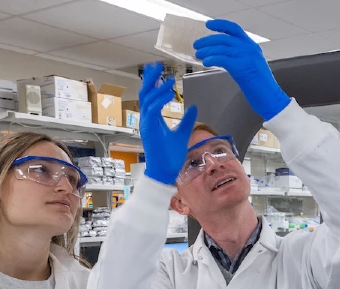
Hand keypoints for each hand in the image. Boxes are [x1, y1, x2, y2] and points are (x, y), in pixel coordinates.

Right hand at [138, 63, 197, 184]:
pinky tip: (170, 94)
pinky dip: (160, 100)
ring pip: (148, 100)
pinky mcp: (149, 130)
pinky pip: (152, 110)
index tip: (159, 71)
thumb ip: (187, 121)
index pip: (151, 97)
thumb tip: (194, 108)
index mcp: (153, 120)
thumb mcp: (182, 134)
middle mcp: (147, 120)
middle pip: (145, 94)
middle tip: (156, 65)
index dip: (154, 83)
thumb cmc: (170, 156)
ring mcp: (146, 124)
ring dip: (158, 88)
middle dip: (150, 79)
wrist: (165, 172)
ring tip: (169, 80)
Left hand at [194, 20, 290, 121]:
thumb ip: (240, 58)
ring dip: (206, 51)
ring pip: (221, 48)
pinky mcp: (241, 67)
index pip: (234, 29)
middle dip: (207, 41)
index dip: (220, 25)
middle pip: (224, 38)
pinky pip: (222, 59)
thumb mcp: (252, 66)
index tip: (208, 25)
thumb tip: (223, 56)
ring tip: (198, 55)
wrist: (271, 99)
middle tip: (196, 45)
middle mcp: (249, 49)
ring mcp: (246, 57)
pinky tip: (206, 62)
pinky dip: (211, 59)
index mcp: (252, 47)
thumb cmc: (261, 87)